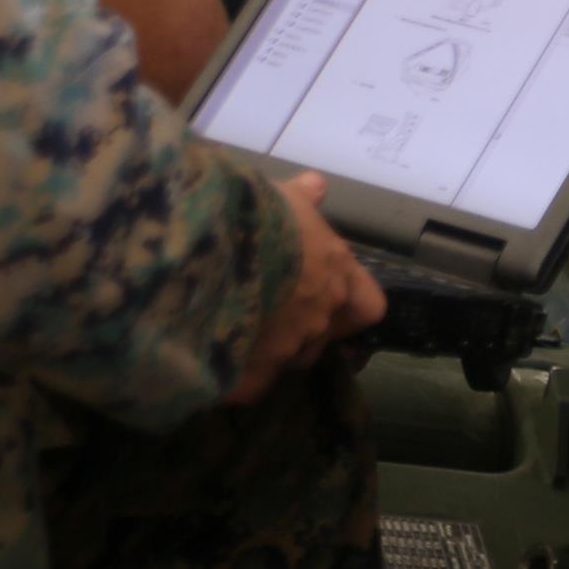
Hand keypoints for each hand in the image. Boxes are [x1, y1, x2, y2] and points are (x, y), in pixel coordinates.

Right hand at [229, 172, 385, 403]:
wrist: (199, 254)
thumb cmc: (248, 215)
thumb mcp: (277, 196)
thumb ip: (301, 197)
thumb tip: (316, 185)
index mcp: (336, 273)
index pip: (368, 307)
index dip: (350, 307)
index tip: (329, 299)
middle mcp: (320, 317)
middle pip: (321, 337)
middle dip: (299, 329)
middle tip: (264, 309)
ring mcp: (286, 352)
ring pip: (284, 361)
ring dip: (266, 350)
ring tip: (229, 327)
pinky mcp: (248, 379)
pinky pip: (245, 383)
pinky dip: (231, 374)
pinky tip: (207, 352)